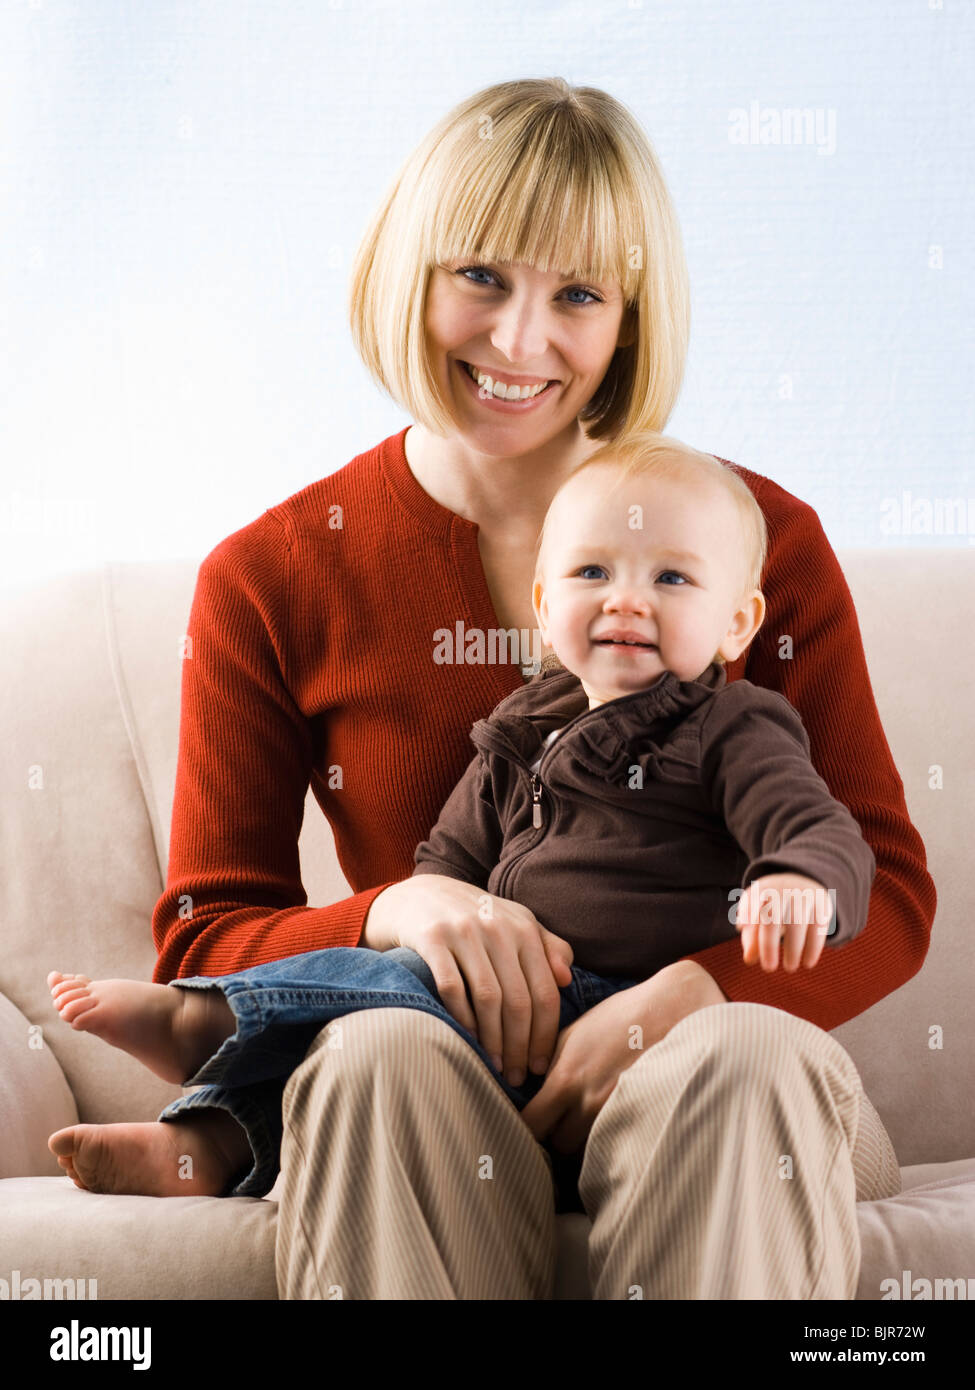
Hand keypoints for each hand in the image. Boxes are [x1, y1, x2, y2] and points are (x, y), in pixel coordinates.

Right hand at [361, 875, 573, 1084]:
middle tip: (518, 1076)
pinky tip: (468, 1039)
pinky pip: (452, 987)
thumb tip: (567, 980)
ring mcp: (464, 931)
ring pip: (488, 997)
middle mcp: (497, 928)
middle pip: (518, 1000)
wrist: (419, 896)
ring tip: (495, 1067)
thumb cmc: (474, 919)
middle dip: (520, 1046)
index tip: (541, 1065)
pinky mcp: (432, 938)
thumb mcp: (514, 923)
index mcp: (524, 928)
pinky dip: (462, 1018)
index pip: (545, 991)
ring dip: (493, 1040)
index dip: (546, 1034)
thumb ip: (547, 947)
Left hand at [520, 960, 726, 1153]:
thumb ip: (551, 1066)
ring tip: (593, 1119)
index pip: (532, 1125)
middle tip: (566, 1121)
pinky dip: (614, 1139)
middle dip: (559, 1136)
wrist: (672, 1009)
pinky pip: (620, 1144)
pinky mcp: (644, 1117)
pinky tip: (616, 1122)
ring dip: (587, 1140)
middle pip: (560, 1145)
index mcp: (567, 1079)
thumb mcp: (574, 1033)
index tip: (532, 1123)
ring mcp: (619, 1113)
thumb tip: (536, 1090)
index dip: (527, 1128)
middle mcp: (591, 1103)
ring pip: (590, 1149)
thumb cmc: (620, 1016)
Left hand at [734, 873, 833, 970]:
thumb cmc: (772, 905)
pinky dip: (813, 947)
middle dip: (769, 945)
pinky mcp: (821, 904)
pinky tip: (808, 963)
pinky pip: (817, 927)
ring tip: (790, 967)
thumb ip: (751, 935)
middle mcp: (782, 889)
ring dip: (793, 949)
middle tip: (768, 968)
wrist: (802, 882)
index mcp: (761, 889)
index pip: (751, 902)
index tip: (744, 927)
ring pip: (796, 923)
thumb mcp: (758, 913)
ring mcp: (803, 895)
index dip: (747, 912)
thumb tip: (749, 959)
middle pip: (772, 917)